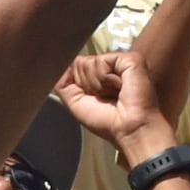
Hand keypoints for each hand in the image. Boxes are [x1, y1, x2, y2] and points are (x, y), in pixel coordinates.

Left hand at [57, 49, 180, 157]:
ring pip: (88, 62)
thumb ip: (63, 83)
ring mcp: (120, 62)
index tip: (94, 98)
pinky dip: (105, 79)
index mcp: (99, 77)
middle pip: (80, 63)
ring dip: (97, 84)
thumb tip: (60, 66)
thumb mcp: (75, 104)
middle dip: (87, 85)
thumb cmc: (109, 123)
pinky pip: (101, 61)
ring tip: (114, 94)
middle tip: (106, 97)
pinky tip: (119, 87)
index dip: (79, 85)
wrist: (129, 130)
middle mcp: (110, 67)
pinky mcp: (129, 59)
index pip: (75, 67)